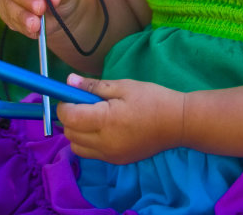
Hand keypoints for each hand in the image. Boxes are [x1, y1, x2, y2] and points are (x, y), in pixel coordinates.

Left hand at [57, 75, 184, 163]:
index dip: (64, 104)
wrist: (177, 123)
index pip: (69, 117)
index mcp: (105, 120)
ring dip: (77, 131)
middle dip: (70, 117)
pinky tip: (105, 128)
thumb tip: (69, 81)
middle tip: (84, 102)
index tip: (71, 94)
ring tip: (94, 116)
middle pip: (70, 133)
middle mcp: (103, 143)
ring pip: (77, 146)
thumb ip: (94, 86)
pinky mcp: (116, 161)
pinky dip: (89, 141)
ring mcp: (109, 155)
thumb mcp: (124, 86)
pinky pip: (91, 153)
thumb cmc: (153, 98)